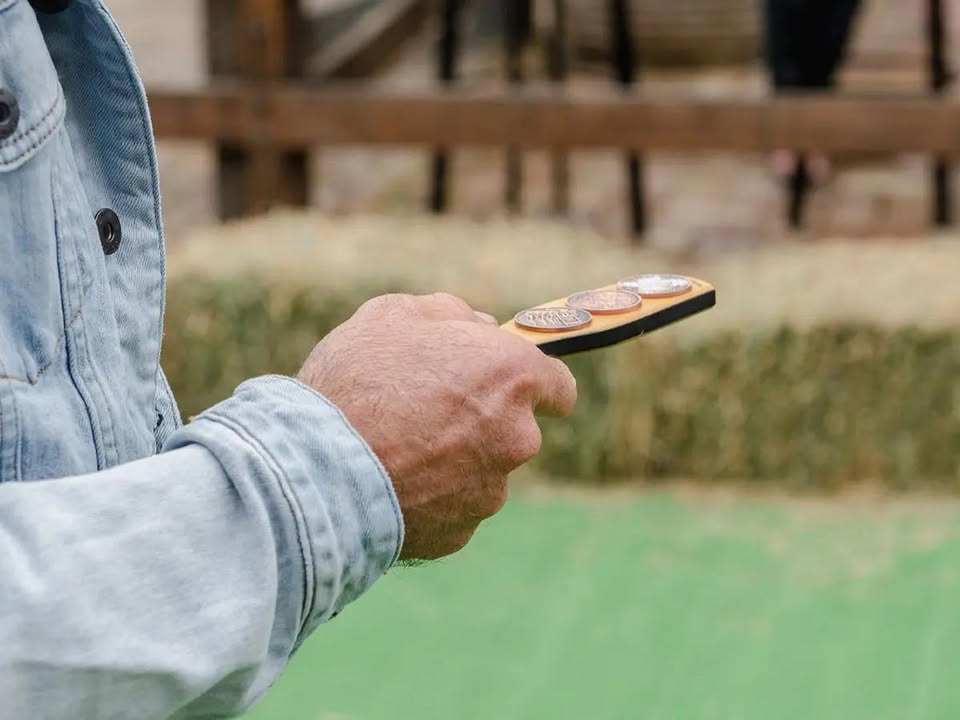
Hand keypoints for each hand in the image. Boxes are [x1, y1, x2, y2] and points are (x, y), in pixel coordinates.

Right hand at [297, 293, 576, 560]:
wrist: (315, 468)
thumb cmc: (355, 382)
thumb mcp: (393, 315)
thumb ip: (448, 313)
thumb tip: (478, 326)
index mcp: (511, 375)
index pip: (558, 386)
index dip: (534, 382)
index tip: (517, 386)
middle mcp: (516, 436)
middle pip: (515, 429)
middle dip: (482, 422)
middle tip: (426, 412)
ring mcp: (490, 491)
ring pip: (481, 472)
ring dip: (453, 462)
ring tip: (394, 450)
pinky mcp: (460, 532)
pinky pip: (452, 508)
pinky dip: (430, 498)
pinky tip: (389, 483)